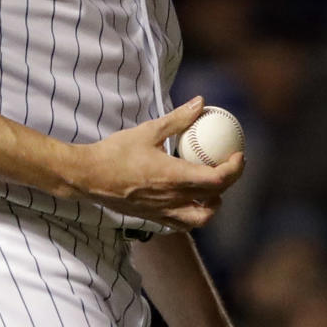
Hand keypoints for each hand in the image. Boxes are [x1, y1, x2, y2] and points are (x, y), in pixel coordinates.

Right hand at [69, 98, 244, 230]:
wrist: (88, 177)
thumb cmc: (115, 152)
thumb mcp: (148, 131)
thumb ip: (177, 119)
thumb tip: (200, 102)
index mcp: (173, 176)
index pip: (217, 179)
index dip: (234, 169)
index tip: (239, 155)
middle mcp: (172, 198)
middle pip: (215, 196)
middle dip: (229, 181)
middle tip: (230, 165)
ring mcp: (163, 211)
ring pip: (201, 218)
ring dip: (213, 205)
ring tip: (213, 190)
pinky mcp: (153, 218)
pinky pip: (182, 223)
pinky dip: (193, 215)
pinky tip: (190, 200)